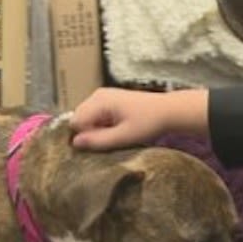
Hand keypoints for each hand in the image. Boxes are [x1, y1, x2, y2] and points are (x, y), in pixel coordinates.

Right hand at [70, 88, 208, 150]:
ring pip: (86, 118)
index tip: (99, 146)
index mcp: (99, 101)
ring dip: (96, 130)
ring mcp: (102, 96)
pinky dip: (102, 125)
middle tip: (109, 141)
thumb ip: (98, 140)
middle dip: (89, 133)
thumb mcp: (124, 136)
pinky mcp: (108, 100)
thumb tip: (75, 143)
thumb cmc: (149, 122)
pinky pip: (95, 116)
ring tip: (115, 135)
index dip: (83, 137)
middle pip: (79, 119)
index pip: (75, 123)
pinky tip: (116, 130)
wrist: (167, 111)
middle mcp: (97, 95)